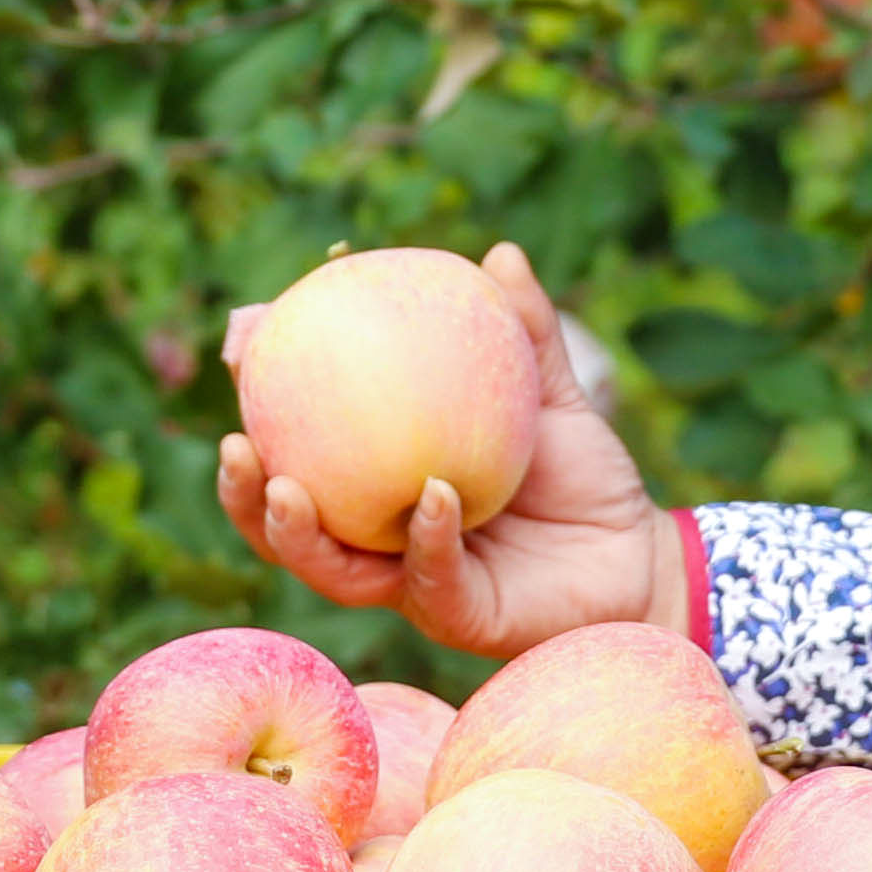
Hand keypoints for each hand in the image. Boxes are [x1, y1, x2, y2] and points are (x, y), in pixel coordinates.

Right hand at [209, 243, 685, 658]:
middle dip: (245, 493)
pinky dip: (428, 536)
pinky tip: (433, 494)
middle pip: (290, 526)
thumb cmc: (583, 479)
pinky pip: (432, 578)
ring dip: (298, 534)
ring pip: (334, 571)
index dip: (264, 404)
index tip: (244, 341)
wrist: (640, 559)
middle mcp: (383, 541)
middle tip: (231, 442)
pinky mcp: (461, 618)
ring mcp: (416, 584)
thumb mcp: (550, 397)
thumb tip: (499, 254)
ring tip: (283, 486)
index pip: (305, 448)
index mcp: (382, 486)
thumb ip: (524, 333)